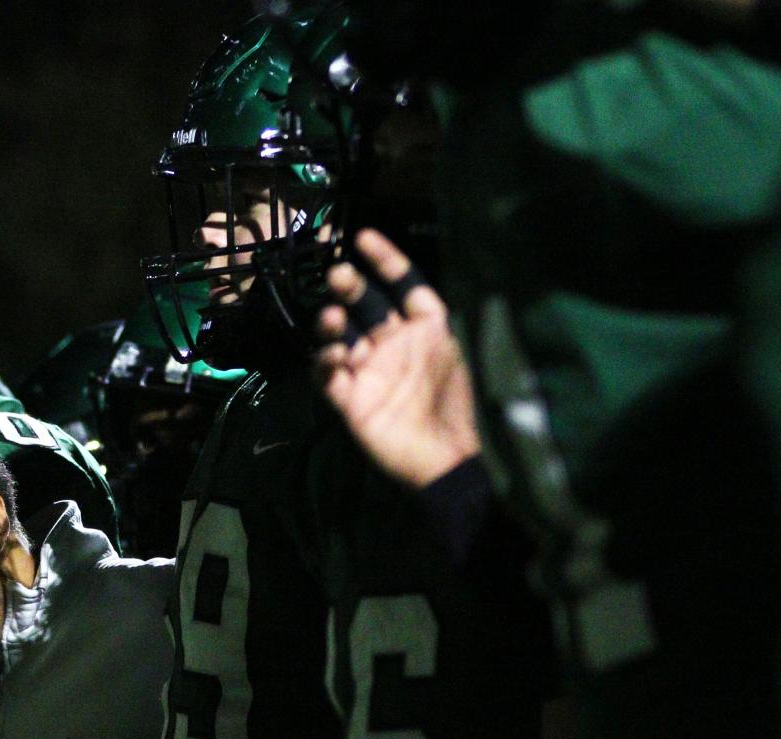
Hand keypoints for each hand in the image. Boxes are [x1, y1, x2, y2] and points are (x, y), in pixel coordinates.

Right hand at [314, 229, 479, 488]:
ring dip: (332, 323)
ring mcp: (368, 371)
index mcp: (422, 330)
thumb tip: (417, 282)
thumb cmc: (455, 404)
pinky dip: (325, 362)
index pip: (403, 285)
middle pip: (364, 305)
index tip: (362, 237)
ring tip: (332, 319)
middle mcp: (391, 344)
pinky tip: (333, 357)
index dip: (385, 260)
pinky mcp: (349, 399)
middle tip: (338, 275)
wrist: (443, 458)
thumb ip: (433, 318)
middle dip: (349, 287)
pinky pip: (327, 375)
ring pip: (340, 336)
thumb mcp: (453, 351)